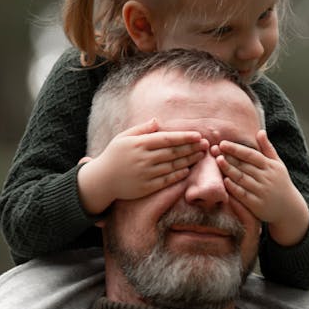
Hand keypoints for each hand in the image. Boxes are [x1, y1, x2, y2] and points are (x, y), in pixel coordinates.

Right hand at [78, 120, 207, 214]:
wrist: (102, 180)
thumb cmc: (114, 155)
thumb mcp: (123, 137)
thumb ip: (141, 129)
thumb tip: (158, 121)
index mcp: (139, 144)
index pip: (167, 139)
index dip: (184, 137)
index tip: (198, 136)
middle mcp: (143, 158)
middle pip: (173, 152)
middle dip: (191, 148)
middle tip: (206, 145)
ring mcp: (145, 174)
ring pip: (173, 166)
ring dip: (189, 160)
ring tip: (201, 155)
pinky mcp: (146, 187)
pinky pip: (166, 180)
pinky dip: (179, 175)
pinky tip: (188, 170)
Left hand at [213, 131, 308, 246]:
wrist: (290, 209)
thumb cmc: (281, 183)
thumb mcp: (278, 165)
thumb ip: (268, 148)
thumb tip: (260, 131)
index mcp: (270, 166)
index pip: (251, 155)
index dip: (236, 149)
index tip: (223, 143)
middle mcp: (267, 178)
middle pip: (244, 165)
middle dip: (229, 157)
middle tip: (214, 150)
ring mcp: (262, 191)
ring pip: (242, 179)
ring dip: (229, 170)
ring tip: (218, 161)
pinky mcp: (257, 205)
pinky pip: (243, 195)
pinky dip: (233, 187)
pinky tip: (224, 180)